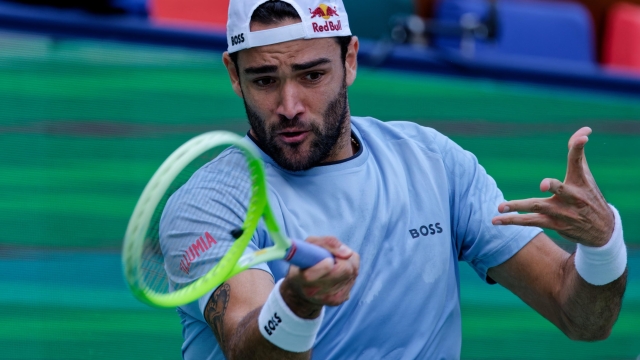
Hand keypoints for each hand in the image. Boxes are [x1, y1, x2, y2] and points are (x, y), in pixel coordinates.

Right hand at [280, 236, 358, 317]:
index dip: (327, 264)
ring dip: (347, 264)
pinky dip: (349, 273)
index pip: (318, 272)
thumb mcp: (310, 244)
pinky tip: (338, 273)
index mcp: (300, 276)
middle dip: (344, 259)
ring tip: (335, 264)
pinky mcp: (338, 300)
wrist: (303, 287)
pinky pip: (352, 280)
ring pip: (352, 273)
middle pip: (345, 270)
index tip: (329, 259)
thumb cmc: (306, 260)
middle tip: (335, 257)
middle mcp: (313, 290)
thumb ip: (327, 242)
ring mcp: (326, 298)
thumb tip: (348, 253)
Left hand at [492, 127, 613, 246]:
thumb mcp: (585, 175)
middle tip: (543, 185)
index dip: (579, 148)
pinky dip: (512, 220)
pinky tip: (495, 220)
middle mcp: (572, 197)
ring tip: (500, 207)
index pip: (578, 162)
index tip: (583, 138)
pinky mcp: (553, 224)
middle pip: (560, 189)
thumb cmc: (589, 196)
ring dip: (518, 207)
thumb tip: (585, 129)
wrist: (602, 230)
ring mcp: (562, 212)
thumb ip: (578, 152)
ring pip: (537, 208)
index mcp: (580, 181)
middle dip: (552, 186)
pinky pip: (529, 222)